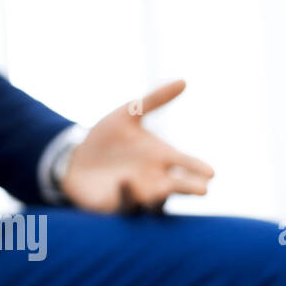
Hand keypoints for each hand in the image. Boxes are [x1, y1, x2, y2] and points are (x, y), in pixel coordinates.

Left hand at [61, 80, 215, 212]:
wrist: (75, 160)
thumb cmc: (106, 138)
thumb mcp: (128, 114)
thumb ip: (155, 100)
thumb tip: (183, 81)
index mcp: (161, 157)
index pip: (187, 164)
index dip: (199, 169)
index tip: (210, 172)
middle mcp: (155, 178)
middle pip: (179, 187)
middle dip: (190, 188)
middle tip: (202, 189)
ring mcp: (139, 194)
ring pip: (156, 201)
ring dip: (161, 196)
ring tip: (166, 189)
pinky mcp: (118, 204)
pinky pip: (126, 203)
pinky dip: (127, 193)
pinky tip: (125, 181)